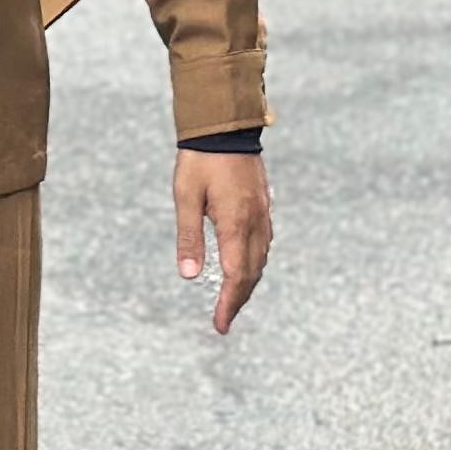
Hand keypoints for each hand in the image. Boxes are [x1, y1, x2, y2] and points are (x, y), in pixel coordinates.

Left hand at [177, 151, 272, 334]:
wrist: (225, 125)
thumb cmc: (200, 160)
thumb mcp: (186, 197)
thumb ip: (189, 237)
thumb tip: (190, 276)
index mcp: (235, 222)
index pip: (236, 275)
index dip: (229, 303)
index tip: (220, 324)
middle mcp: (254, 221)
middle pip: (252, 272)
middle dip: (239, 300)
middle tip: (224, 320)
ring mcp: (262, 212)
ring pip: (261, 258)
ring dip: (249, 283)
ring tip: (234, 299)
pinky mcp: (263, 204)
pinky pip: (265, 242)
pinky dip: (256, 262)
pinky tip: (247, 265)